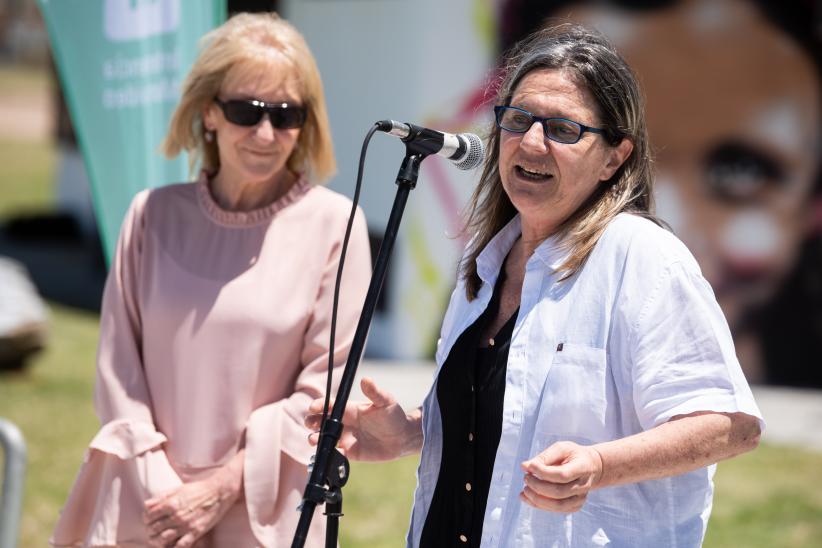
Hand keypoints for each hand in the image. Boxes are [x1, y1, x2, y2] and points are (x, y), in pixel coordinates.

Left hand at [144, 451, 243, 546]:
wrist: (219, 492)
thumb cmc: (198, 489)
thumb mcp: (178, 489)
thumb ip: (161, 497)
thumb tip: (146, 505)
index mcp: (170, 503)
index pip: (148, 516)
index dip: (146, 519)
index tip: (149, 520)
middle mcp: (176, 515)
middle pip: (153, 529)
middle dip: (150, 531)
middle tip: (152, 531)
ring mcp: (186, 525)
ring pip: (163, 539)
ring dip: (157, 541)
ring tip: (158, 540)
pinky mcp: (196, 532)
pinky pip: (180, 545)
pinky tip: (171, 546)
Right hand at [304, 377, 421, 460]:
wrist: (403, 438)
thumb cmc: (394, 416)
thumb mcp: (385, 401)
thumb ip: (375, 392)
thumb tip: (366, 379)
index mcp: (350, 409)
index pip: (330, 405)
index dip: (319, 405)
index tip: (313, 407)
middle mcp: (345, 423)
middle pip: (321, 421)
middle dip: (312, 421)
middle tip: (310, 423)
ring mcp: (346, 438)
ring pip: (324, 438)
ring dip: (315, 438)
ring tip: (314, 439)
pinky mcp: (350, 453)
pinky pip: (334, 454)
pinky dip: (328, 454)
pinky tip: (328, 453)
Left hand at [519, 441, 603, 512]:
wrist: (592, 467)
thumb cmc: (573, 455)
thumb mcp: (562, 448)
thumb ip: (544, 457)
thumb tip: (524, 466)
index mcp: (582, 468)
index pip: (562, 475)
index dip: (543, 472)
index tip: (529, 466)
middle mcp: (583, 485)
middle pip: (559, 492)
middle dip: (538, 486)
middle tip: (526, 477)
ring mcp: (580, 498)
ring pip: (558, 505)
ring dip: (537, 499)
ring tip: (524, 490)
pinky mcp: (575, 506)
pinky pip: (556, 509)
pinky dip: (539, 505)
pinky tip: (527, 497)